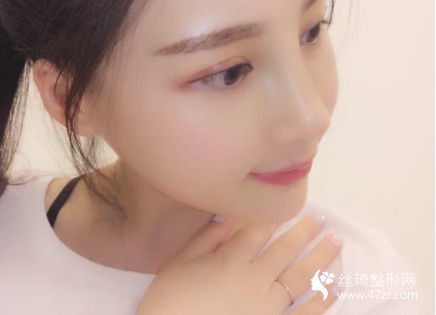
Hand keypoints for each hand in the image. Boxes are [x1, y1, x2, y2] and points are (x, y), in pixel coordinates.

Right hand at [136, 213, 340, 314]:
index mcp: (232, 261)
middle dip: (305, 231)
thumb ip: (205, 239)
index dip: (274, 215)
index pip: (258, 231)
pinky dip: (323, 300)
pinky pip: (305, 313)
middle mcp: (255, 280)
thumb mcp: (178, 264)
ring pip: (301, 277)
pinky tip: (336, 286)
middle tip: (320, 218)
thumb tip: (230, 217)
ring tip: (335, 241)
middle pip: (285, 250)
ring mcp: (269, 307)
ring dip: (321, 258)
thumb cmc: (171, 302)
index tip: (288, 203)